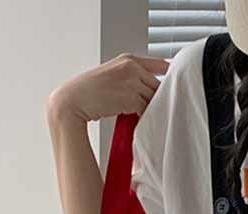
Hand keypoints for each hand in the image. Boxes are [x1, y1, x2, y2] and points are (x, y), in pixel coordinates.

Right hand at [47, 53, 170, 125]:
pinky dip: (143, 117)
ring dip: (150, 109)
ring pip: (154, 99)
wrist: (73, 101)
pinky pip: (147, 110)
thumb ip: (132, 78)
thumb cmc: (90, 92)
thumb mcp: (112, 75)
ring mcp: (132, 81)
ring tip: (137, 115)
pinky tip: (133, 119)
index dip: (169, 78)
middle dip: (156, 100)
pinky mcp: (132, 97)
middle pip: (159, 87)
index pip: (160, 66)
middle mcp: (132, 67)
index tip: (175, 87)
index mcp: (128, 59)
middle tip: (149, 110)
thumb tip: (152, 91)